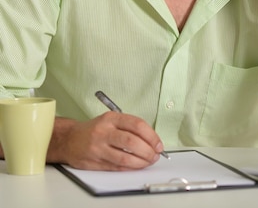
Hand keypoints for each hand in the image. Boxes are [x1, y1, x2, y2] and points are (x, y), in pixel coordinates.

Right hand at [47, 113, 163, 170]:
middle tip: (155, 155)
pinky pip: (116, 167)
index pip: (137, 125)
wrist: (68, 139)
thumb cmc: (95, 129)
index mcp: (111, 118)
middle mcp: (104, 132)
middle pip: (132, 141)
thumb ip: (130, 127)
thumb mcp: (112, 120)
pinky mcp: (93, 162)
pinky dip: (130, 168)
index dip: (152, 136)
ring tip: (148, 162)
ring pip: (124, 158)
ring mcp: (97, 148)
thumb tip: (153, 141)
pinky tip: (136, 166)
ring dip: (141, 162)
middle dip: (148, 151)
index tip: (159, 145)